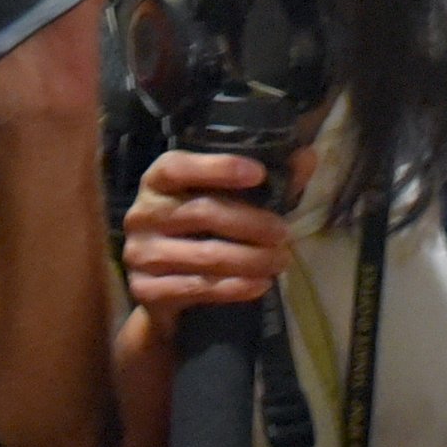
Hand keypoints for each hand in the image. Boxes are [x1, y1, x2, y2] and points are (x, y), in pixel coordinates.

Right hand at [124, 145, 299, 311]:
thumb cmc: (200, 232)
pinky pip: (198, 288)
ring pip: (205, 255)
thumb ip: (266, 179)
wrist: (164, 291)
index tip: (259, 174)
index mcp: (157, 182)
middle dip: (251, 224)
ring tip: (281, 261)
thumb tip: (307, 156)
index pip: (178, 166)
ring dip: (250, 259)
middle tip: (285, 233)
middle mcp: (141, 214)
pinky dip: (235, 287)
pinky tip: (261, 284)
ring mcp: (140, 254)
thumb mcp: (228, 200)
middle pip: (202, 212)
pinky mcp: (146, 290)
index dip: (217, 168)